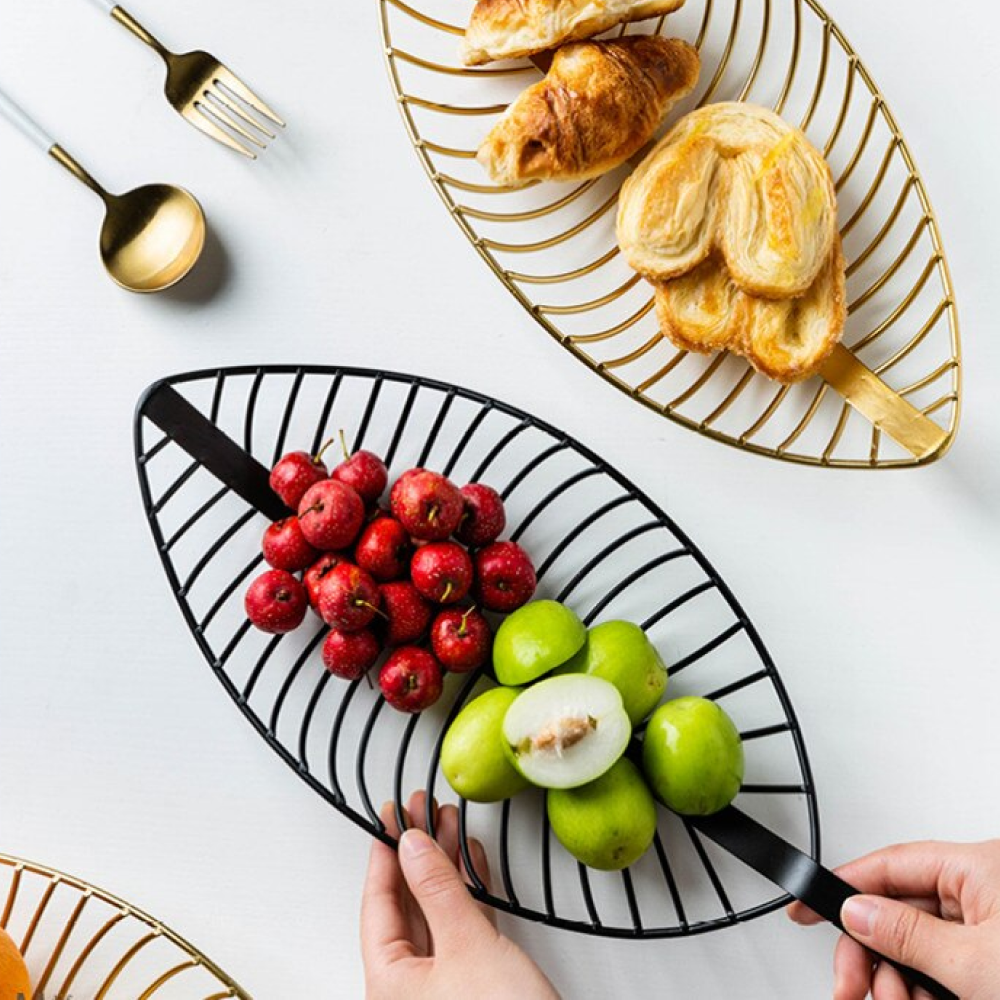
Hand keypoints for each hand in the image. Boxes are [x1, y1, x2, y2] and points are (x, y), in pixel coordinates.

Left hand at [361, 791, 559, 999]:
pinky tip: (472, 864)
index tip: (390, 816)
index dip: (384, 854)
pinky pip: (463, 927)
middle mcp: (412, 987)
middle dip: (417, 853)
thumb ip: (437, 889)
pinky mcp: (478, 983)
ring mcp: (445, 986)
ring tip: (448, 824)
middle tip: (418, 810)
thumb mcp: (465, 945)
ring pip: (437, 912)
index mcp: (389, 984)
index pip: (377, 904)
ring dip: (445, 867)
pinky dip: (468, 892)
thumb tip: (411, 846)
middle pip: (406, 904)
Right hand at [788, 839, 999, 998]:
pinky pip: (939, 969)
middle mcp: (984, 893)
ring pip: (914, 947)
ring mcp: (991, 930)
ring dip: (895, 982)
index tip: (806, 910)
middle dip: (870, 955)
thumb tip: (856, 911)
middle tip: (850, 985)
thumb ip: (907, 934)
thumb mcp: (973, 963)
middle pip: (898, 912)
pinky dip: (921, 993)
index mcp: (980, 869)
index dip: (843, 887)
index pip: (890, 865)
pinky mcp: (994, 962)